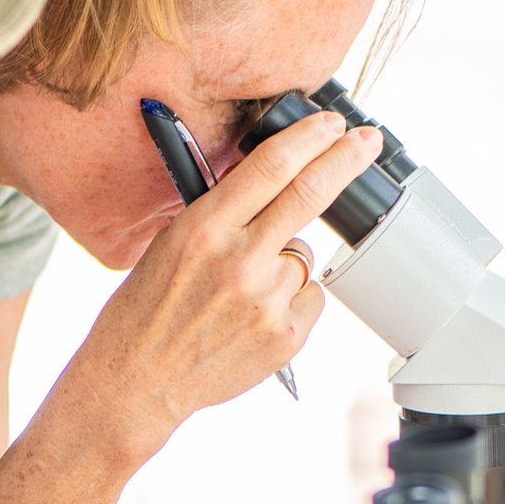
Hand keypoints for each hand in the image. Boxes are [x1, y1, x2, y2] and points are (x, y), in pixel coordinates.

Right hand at [61, 110, 381, 456]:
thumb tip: (274, 180)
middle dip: (346, 160)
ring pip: (304, 256)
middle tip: (366, 142)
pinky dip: (291, 300)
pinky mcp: (286, 335)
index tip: (331, 124)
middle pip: (310, 194)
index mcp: (204, 228)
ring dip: (285, 261)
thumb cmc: (147, 308)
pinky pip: (310, 296)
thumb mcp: (172, 242)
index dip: (308, 138)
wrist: (137, 379)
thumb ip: (223, 213)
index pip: (271, 167)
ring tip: (240, 291)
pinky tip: (253, 315)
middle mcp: (240, 260)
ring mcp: (267, 300)